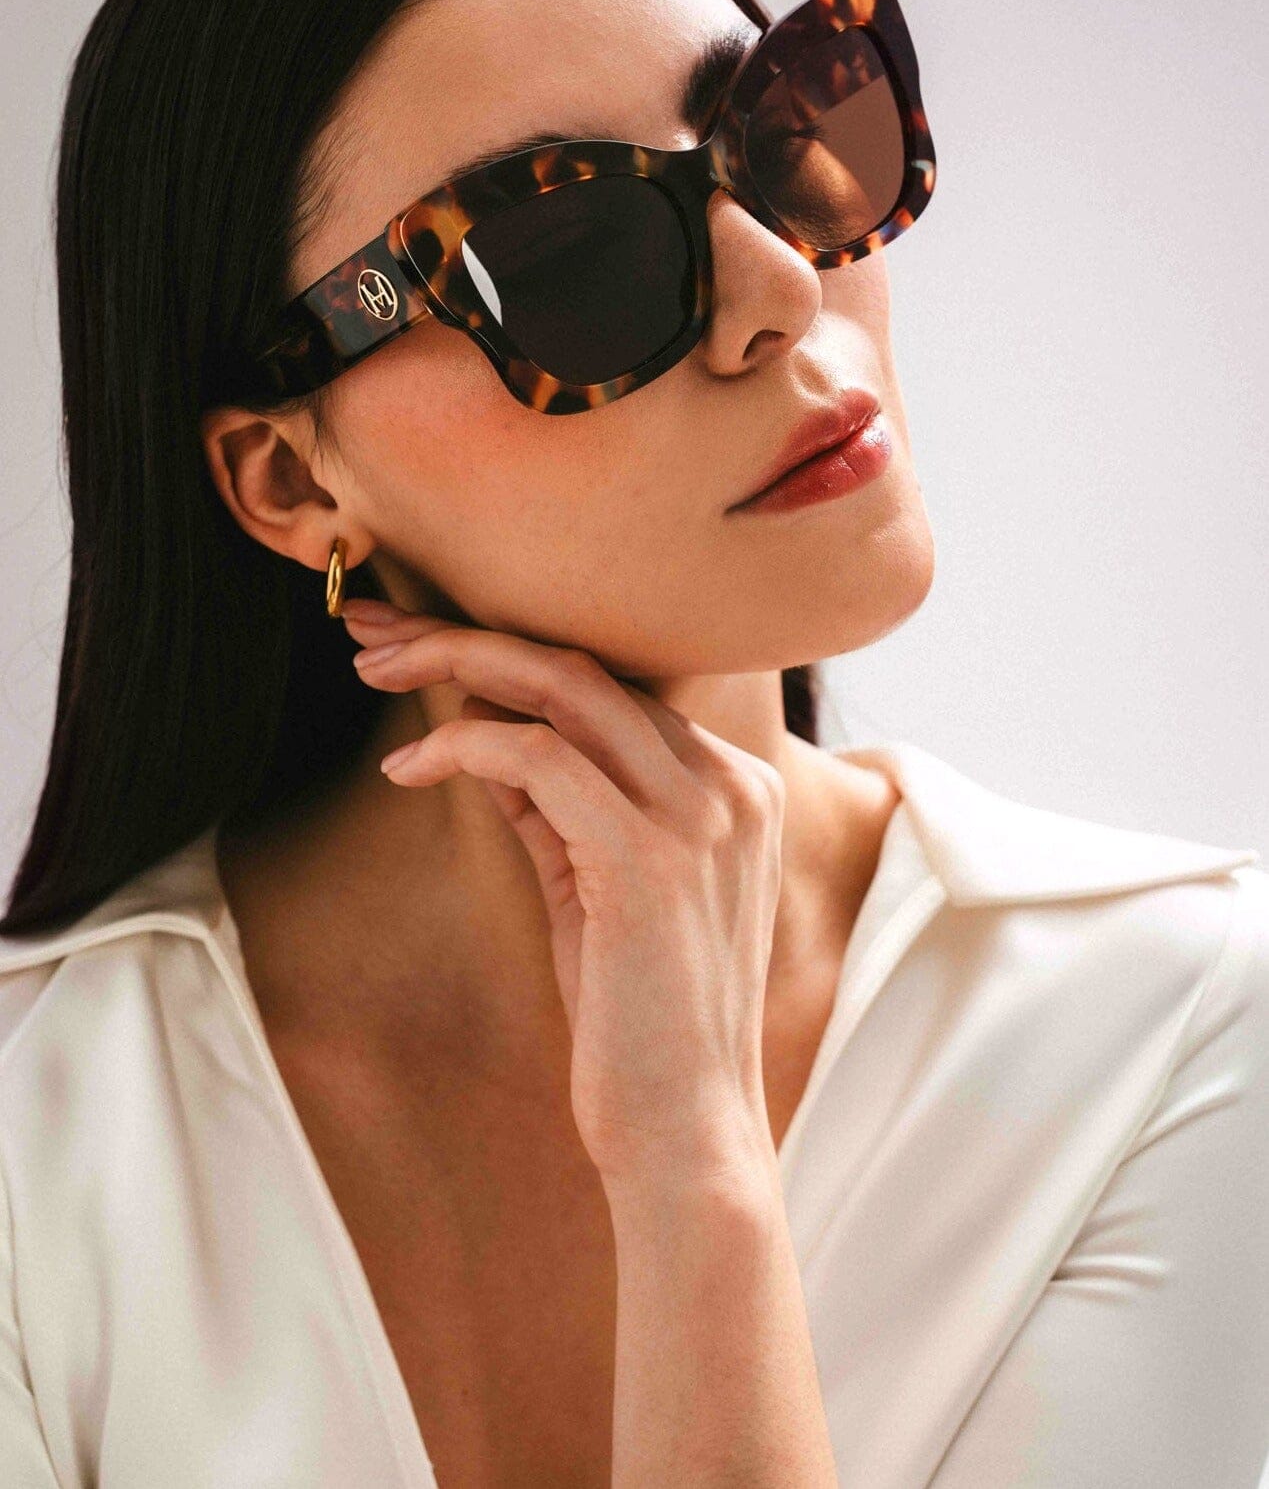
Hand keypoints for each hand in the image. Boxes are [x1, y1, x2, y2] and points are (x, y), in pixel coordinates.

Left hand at [340, 597, 785, 1193]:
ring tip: (373, 666)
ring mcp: (700, 814)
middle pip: (583, 664)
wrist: (685, 1133)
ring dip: (451, 663)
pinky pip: (536, 755)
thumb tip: (481, 730)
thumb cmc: (639, 1018)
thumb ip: (556, 803)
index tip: (423, 642)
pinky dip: (461, 745)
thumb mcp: (597, 886)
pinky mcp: (649, 855)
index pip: (611, 685)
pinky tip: (408, 768)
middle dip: (466, 633)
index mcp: (736, 785)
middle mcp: (731, 783)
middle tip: (376, 629)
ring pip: (561, 685)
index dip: (509, 653)